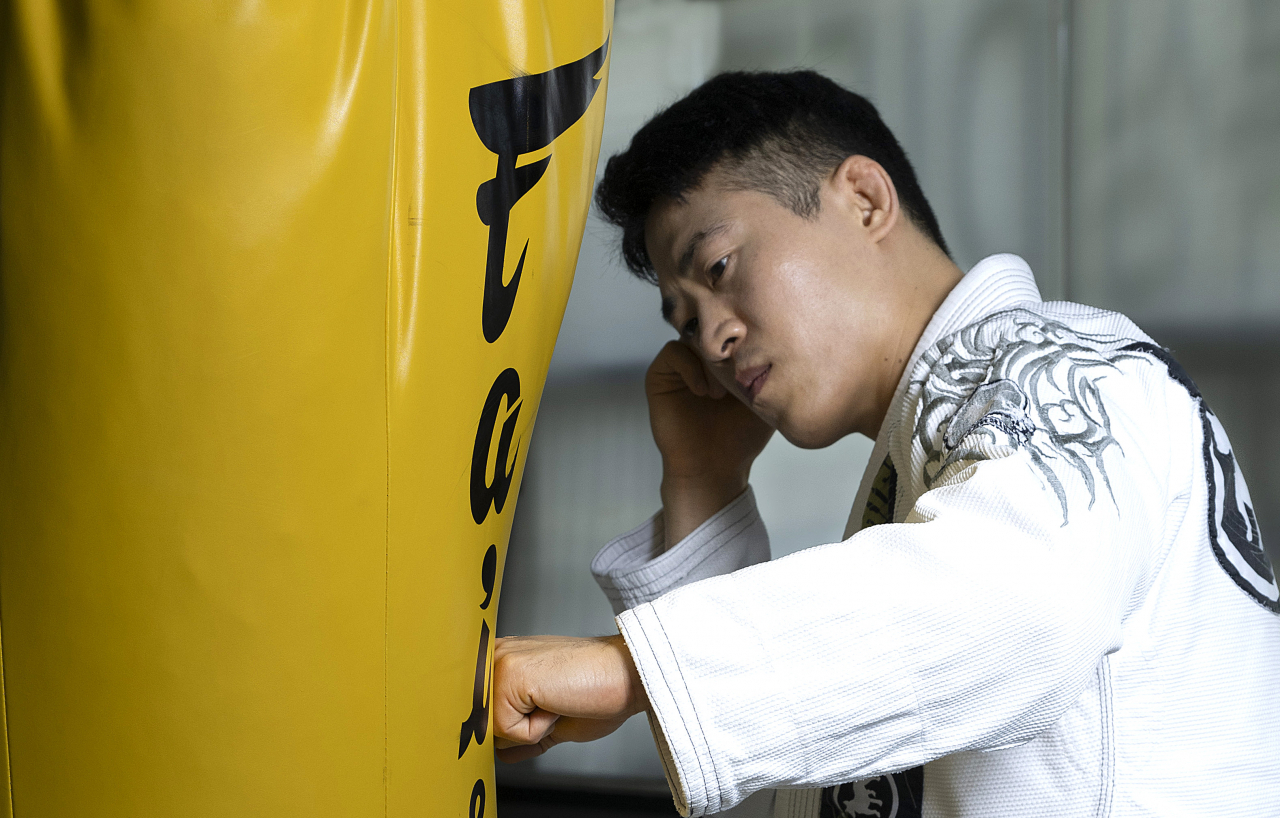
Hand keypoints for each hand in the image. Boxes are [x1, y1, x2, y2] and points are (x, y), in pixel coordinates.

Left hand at [492, 634, 647, 762]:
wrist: (627, 675)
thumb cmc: (600, 688)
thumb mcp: (555, 720)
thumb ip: (525, 735)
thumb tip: (505, 753)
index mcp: (506, 660)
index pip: (483, 715)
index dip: (512, 727)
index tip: (545, 708)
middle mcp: (498, 655)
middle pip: (484, 725)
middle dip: (521, 729)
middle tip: (555, 703)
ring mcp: (501, 661)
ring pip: (493, 730)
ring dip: (529, 729)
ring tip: (557, 701)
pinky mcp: (509, 674)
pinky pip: (508, 731)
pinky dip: (537, 729)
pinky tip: (558, 702)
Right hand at [646, 341, 773, 545]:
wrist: (713, 468)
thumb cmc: (741, 438)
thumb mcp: (766, 399)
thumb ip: (773, 371)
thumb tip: (791, 342)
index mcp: (727, 358)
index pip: (733, 328)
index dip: (746, 333)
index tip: (759, 350)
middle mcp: (702, 357)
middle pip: (711, 326)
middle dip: (727, 345)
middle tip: (741, 368)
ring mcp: (681, 364)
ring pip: (693, 337)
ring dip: (710, 360)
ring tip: (721, 392)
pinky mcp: (660, 375)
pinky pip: (673, 352)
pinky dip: (691, 368)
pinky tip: (705, 392)